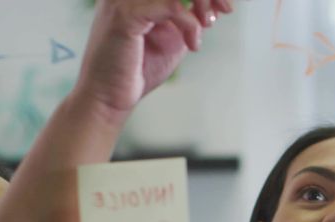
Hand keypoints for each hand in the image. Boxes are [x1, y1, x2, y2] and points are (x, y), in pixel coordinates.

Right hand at [73, 0, 233, 119]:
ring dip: (201, 0)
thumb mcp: (172, 39)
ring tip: (207, 24)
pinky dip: (190, 24)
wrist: (109, 99)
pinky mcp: (125, 15)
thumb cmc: (137, 71)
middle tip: (224, 10)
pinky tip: (192, 44)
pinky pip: (172, 6)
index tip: (223, 7)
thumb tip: (213, 3)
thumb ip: (188, 18)